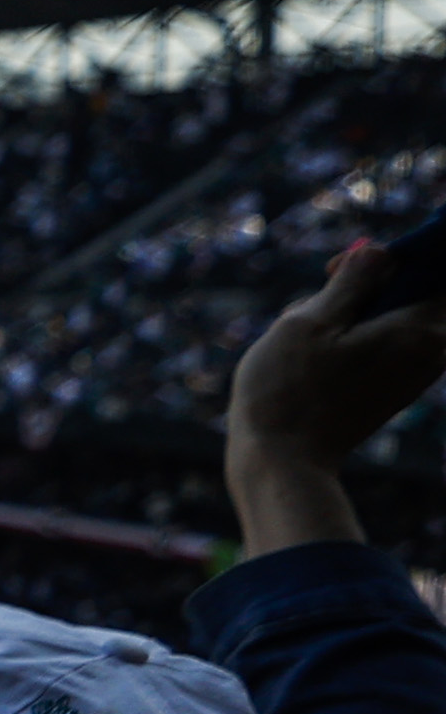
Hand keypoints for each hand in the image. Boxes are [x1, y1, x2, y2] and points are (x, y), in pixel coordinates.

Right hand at [225, 242, 445, 554]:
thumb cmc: (288, 390)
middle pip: (421, 293)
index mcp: (419, 330)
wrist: (283, 461)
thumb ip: (351, 282)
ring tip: (315, 326)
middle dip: (377, 281)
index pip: (436, 270)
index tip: (353, 262)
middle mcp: (431, 351)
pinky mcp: (399, 389)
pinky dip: (364, 334)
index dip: (398, 254)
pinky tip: (321, 350)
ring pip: (401, 316)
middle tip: (327, 287)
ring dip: (363, 309)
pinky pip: (394, 342)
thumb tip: (381, 252)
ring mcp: (417, 373)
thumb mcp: (309, 321)